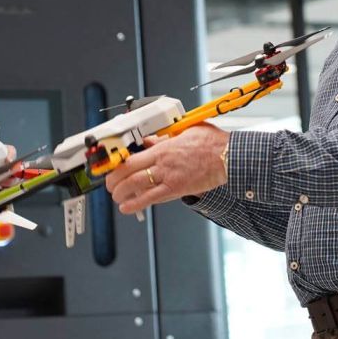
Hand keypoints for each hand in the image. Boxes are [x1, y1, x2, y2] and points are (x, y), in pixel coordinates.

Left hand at [105, 124, 228, 214]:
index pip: (131, 157)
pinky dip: (136, 204)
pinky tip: (127, 207)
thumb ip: (165, 137)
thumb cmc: (212, 143)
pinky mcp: (177, 190)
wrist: (228, 157)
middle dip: (114, 180)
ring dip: (121, 192)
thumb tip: (150, 139)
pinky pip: (152, 199)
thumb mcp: (185, 131)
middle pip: (128, 173)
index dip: (116, 164)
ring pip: (136, 186)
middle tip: (109, 184)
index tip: (111, 166)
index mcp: (163, 148)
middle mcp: (162, 163)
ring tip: (116, 195)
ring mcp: (169, 178)